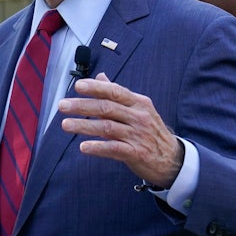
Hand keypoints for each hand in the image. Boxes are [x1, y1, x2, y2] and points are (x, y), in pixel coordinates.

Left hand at [59, 73, 181, 186]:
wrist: (172, 159)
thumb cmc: (150, 131)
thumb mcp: (139, 109)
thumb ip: (118, 94)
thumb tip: (100, 76)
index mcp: (139, 103)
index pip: (115, 91)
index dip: (96, 88)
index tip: (77, 86)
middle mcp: (139, 117)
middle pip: (107, 108)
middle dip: (82, 106)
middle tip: (62, 105)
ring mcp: (138, 135)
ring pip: (107, 127)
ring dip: (84, 125)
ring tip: (65, 124)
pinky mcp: (137, 153)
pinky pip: (114, 149)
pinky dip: (98, 147)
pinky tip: (83, 147)